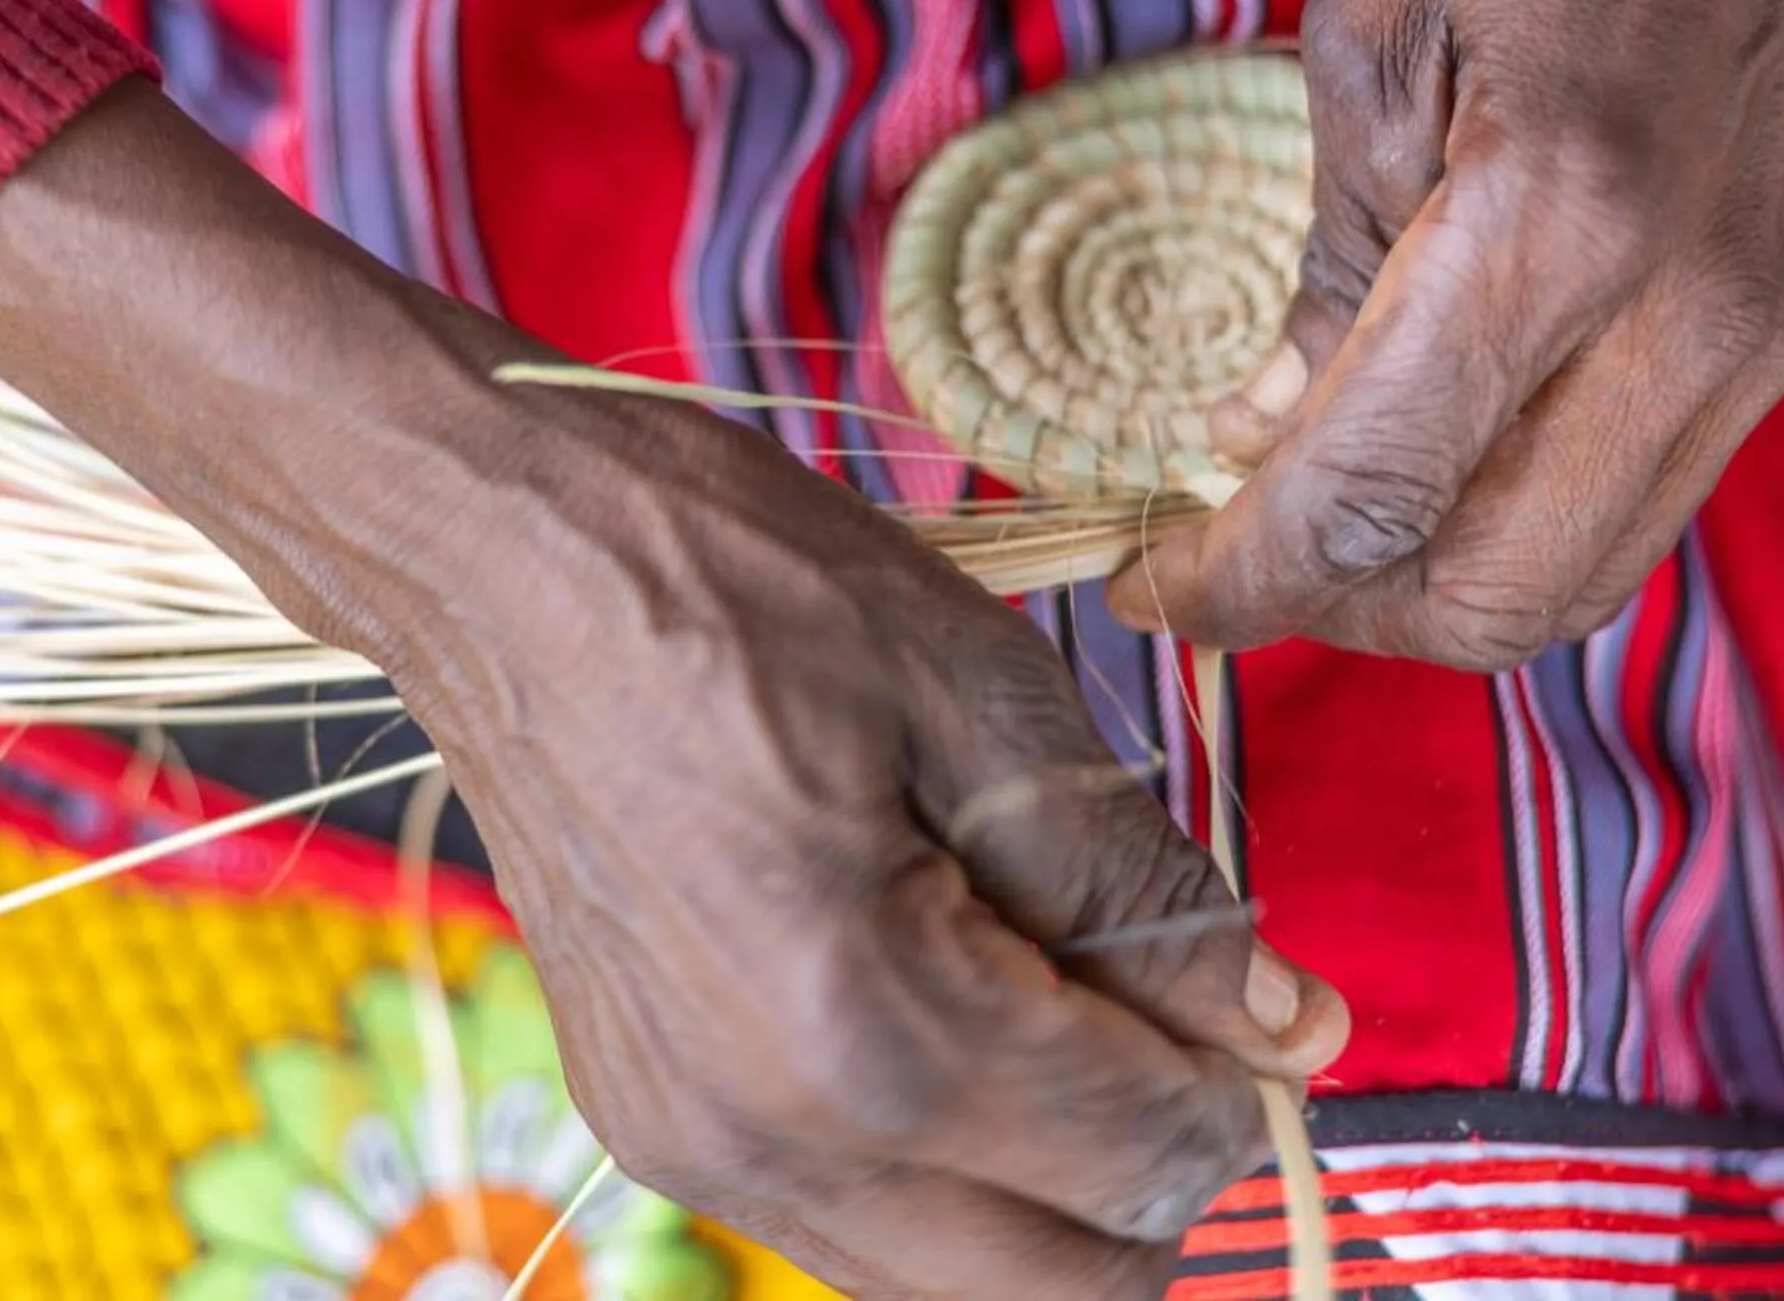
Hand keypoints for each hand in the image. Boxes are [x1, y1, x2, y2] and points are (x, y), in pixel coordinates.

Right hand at [0, 83, 1347, 1300]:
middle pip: (1067, 1291)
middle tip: (1175, 1015)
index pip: (1145, 1158)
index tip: (1258, 982)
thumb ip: (1144, 891)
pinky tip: (949, 1002)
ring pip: (960, 1284)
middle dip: (1163, 1174)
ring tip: (1055, 996)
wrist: (496, 557)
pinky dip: (950, 1165)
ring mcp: (695, 1150)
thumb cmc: (736, 583)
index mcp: (865, 1027)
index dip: (1244, 1076)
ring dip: (1056, 1188)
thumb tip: (1287, 1025)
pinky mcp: (654, 1126)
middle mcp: (770, 1139)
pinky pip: (859, 1224)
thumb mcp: (982, 695)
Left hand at [1110, 0, 1783, 667]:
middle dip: (1337, 612)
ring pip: (1582, 577)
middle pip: (1499, 597)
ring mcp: (1767, 335)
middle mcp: (1691, 311)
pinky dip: (1514, 520)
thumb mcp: (1366, 36)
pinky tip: (1430, 451)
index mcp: (1560, 214)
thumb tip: (1266, 437)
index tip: (1147, 590)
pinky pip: (1638, 500)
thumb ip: (1327, 267)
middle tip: (1231, 558)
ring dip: (1429, 589)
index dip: (1243, 581)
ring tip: (1318, 517)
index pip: (1381, 494)